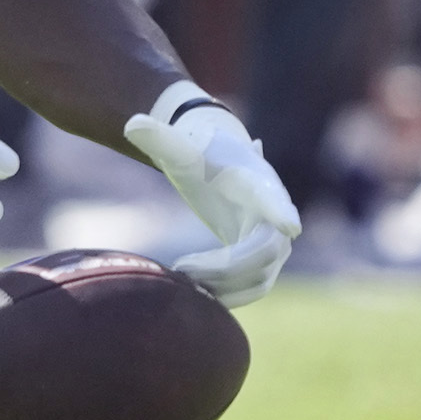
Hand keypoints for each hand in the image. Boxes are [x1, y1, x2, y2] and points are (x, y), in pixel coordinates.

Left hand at [121, 82, 298, 303]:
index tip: (290, 225)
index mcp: (257, 182)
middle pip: (265, 251)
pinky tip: (194, 292)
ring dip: (222, 286)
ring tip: (181, 279)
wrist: (222, 167)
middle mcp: (276, 214)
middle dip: (224, 266)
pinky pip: (255, 289)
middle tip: (179, 269)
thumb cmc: (203, 156)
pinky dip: (227, 296)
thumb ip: (159, 138)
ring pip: (260, 278)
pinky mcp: (266, 262)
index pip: (273, 197)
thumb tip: (130, 124)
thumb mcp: (181, 149)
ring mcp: (276, 241)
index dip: (281, 210)